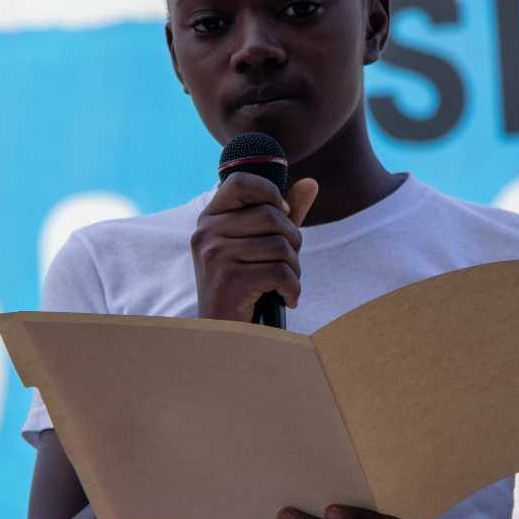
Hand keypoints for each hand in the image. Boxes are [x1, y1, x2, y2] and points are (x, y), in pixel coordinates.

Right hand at [190, 173, 317, 321]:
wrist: (226, 337)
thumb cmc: (246, 289)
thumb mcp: (262, 246)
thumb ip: (284, 214)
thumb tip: (311, 182)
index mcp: (210, 219)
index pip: (241, 181)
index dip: (271, 193)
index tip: (282, 215)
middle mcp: (207, 233)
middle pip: (271, 215)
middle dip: (292, 241)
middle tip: (288, 264)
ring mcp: (215, 256)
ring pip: (280, 245)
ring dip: (294, 269)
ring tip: (284, 285)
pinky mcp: (229, 281)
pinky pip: (281, 273)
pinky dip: (293, 289)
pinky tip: (286, 299)